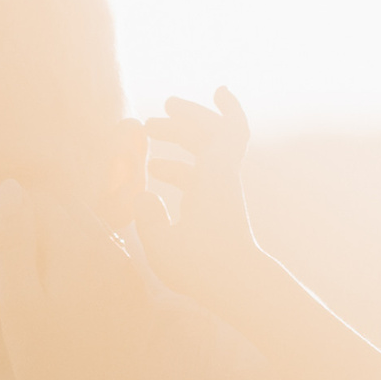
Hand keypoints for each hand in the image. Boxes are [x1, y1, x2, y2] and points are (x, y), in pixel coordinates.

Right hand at [0, 182, 155, 379]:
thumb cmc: (48, 368)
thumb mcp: (19, 305)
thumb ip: (15, 242)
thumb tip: (12, 187)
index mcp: (83, 247)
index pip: (46, 200)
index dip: (19, 214)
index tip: (2, 245)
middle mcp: (116, 252)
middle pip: (74, 215)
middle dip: (45, 229)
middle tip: (21, 274)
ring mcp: (133, 276)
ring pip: (92, 239)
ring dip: (64, 251)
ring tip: (42, 293)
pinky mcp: (140, 300)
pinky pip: (109, 267)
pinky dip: (85, 275)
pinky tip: (69, 310)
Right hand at [138, 89, 267, 323]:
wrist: (240, 290)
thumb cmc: (204, 270)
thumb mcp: (164, 245)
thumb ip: (146, 215)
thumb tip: (140, 194)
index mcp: (214, 178)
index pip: (229, 131)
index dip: (225, 107)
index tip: (217, 88)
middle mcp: (221, 181)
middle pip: (208, 136)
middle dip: (182, 121)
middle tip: (151, 120)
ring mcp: (220, 196)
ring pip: (202, 156)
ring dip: (177, 144)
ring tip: (147, 141)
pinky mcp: (216, 212)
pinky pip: (198, 177)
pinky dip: (179, 169)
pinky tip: (155, 177)